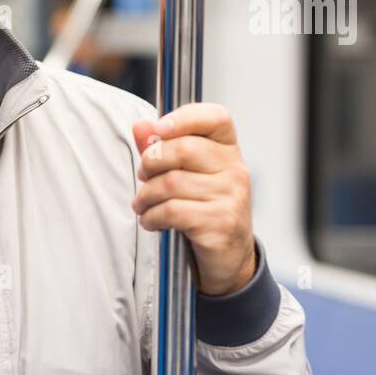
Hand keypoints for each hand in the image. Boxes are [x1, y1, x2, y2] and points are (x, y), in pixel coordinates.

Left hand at [129, 102, 256, 295]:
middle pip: (183, 149)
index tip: (158, 130)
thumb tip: (141, 125)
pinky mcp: (220, 223)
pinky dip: (152, 216)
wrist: (229, 256)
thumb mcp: (186, 174)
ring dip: (146, 196)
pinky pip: (173, 211)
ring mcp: (231, 197)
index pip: (215, 117)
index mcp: (228, 149)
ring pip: (172, 183)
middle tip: (143, 177)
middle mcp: (234, 169)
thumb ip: (162, 148)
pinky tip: (151, 221)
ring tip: (142, 204)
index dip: (183, 117)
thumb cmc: (204, 208)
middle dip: (150, 162)